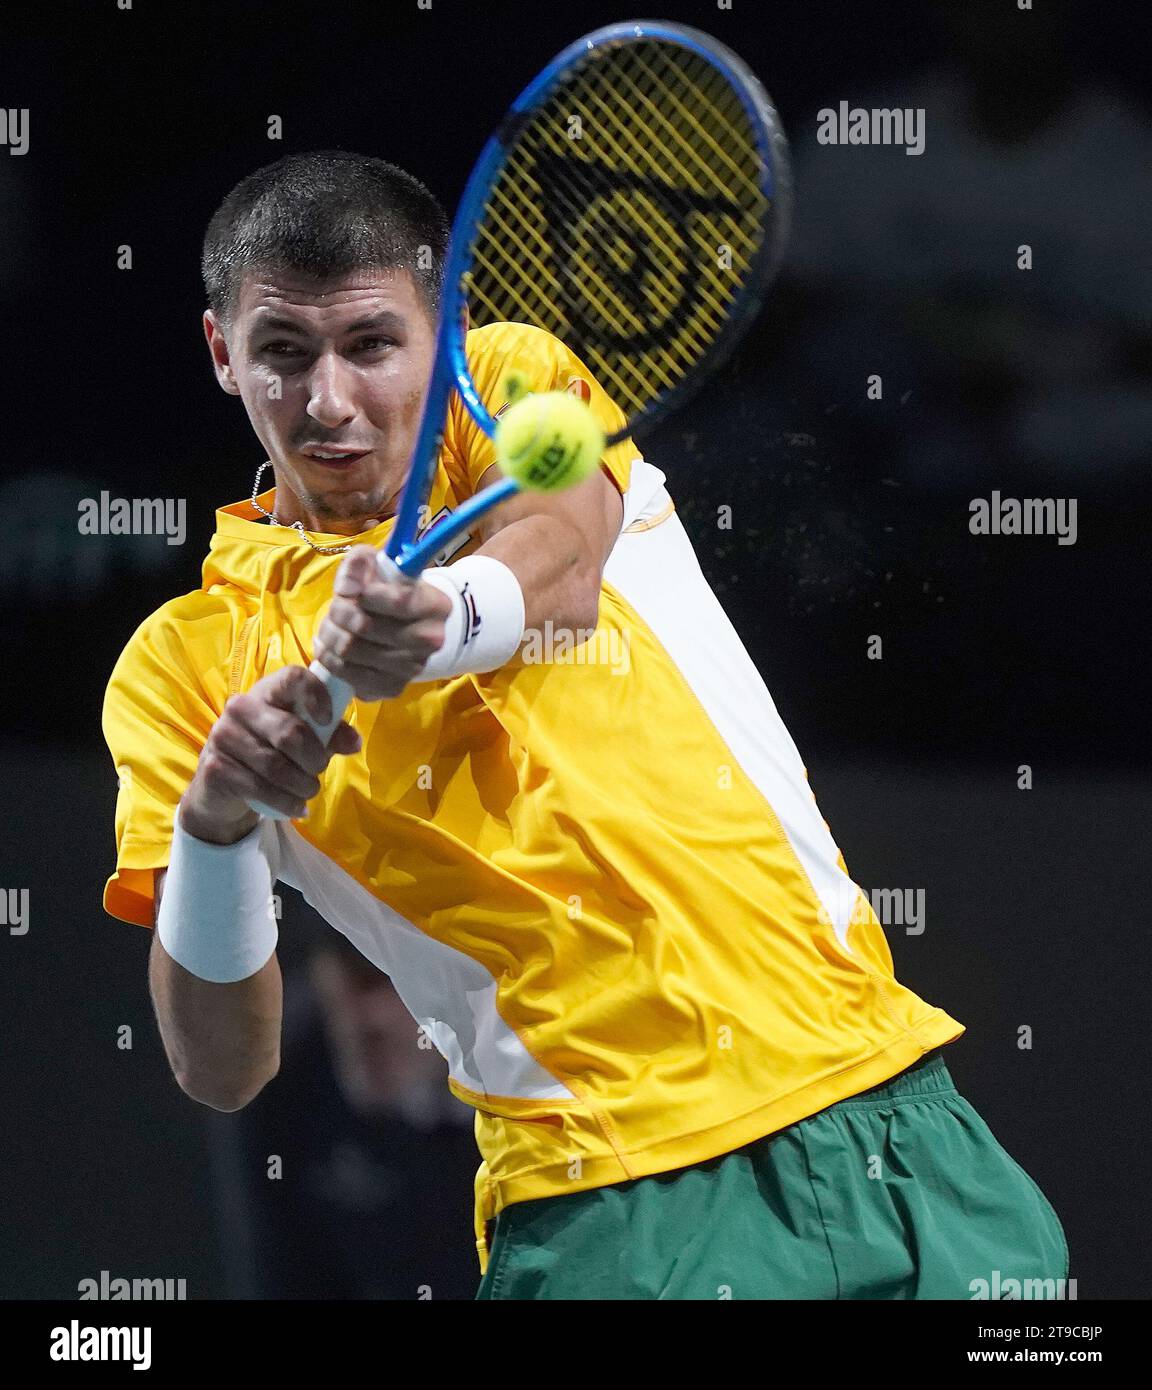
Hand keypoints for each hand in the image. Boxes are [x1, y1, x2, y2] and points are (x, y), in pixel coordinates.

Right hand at [180, 666, 361, 841]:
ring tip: (309, 791)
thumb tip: (354, 742)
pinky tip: (297, 808)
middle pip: (290, 732)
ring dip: (302, 785)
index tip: (328, 719)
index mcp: (269, 691)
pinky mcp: (215, 767)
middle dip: (315, 759)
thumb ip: (330, 736)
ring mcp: (224, 736)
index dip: (316, 695)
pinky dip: (286, 802)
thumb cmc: (271, 752)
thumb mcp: (303, 740)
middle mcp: (241, 707)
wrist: (222, 785)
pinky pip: (259, 788)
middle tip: (319, 770)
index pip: (293, 678)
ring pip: (275, 765)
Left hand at [312, 546, 453, 700]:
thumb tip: (347, 586)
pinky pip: (348, 675)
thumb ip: (359, 564)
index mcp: (436, 605)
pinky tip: (331, 648)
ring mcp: (412, 668)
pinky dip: (330, 659)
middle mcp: (431, 640)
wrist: (406, 627)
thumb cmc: (390, 591)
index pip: (397, 600)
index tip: (348, 589)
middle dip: (337, 613)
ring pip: (351, 651)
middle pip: (365, 626)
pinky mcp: (392, 688)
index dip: (362, 593)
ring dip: (329, 636)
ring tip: (329, 627)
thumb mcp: (378, 565)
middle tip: (333, 609)